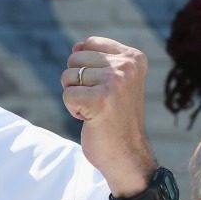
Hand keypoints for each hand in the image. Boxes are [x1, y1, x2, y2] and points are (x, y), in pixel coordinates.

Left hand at [61, 36, 156, 195]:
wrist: (128, 156)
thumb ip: (97, 59)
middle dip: (78, 83)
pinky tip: (92, 119)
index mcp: (134, 57)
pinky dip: (73, 110)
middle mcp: (127, 66)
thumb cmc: (116, 118)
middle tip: (100, 102)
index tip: (105, 88)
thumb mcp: (113, 81)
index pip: (89, 43)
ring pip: (67, 77)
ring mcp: (115, 82)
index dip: (86, 68)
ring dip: (75, 97)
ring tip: (97, 110)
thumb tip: (76, 46)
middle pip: (75, 59)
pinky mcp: (100, 100)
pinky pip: (66, 95)